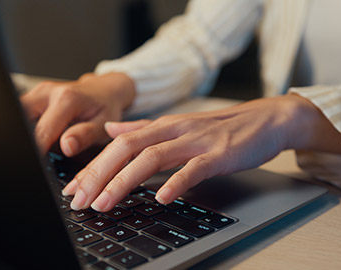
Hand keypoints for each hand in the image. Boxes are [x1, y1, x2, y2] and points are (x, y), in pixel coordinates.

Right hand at [21, 72, 134, 155]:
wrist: (105, 90)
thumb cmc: (106, 109)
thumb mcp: (103, 125)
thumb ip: (85, 136)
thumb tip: (67, 147)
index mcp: (67, 99)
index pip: (42, 131)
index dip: (37, 150)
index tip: (37, 164)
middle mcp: (49, 92)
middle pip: (21, 117)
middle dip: (24, 138)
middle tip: (35, 154)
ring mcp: (39, 92)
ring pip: (18, 113)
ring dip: (24, 131)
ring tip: (38, 146)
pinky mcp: (35, 95)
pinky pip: (22, 112)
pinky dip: (26, 126)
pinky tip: (37, 137)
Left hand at [62, 94, 340, 210]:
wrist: (266, 118)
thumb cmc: (223, 127)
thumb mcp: (178, 125)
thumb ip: (144, 129)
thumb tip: (111, 131)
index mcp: (163, 125)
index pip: (118, 144)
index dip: (93, 166)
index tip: (74, 190)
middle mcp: (175, 129)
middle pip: (127, 149)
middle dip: (99, 175)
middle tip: (80, 201)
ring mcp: (197, 140)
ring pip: (153, 157)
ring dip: (125, 181)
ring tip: (106, 203)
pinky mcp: (219, 153)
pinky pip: (194, 168)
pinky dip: (176, 182)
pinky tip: (161, 198)